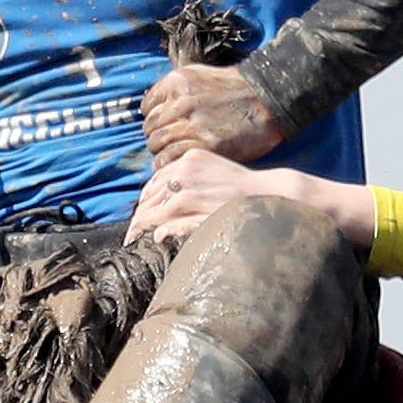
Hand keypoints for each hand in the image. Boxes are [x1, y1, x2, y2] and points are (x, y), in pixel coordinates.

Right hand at [130, 149, 272, 242]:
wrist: (262, 190)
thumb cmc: (239, 215)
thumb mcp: (210, 227)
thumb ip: (182, 229)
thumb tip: (157, 235)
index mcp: (185, 200)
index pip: (151, 216)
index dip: (137, 230)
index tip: (130, 241)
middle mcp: (184, 178)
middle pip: (150, 199)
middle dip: (140, 217)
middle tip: (134, 231)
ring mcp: (188, 163)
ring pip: (156, 182)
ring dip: (147, 199)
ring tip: (143, 214)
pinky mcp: (195, 154)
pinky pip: (168, 168)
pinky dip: (159, 181)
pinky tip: (157, 192)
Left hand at [130, 152, 380, 251]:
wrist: (271, 194)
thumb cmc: (244, 189)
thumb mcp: (214, 173)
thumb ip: (190, 182)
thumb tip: (165, 202)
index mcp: (189, 160)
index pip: (155, 181)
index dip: (145, 201)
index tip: (140, 215)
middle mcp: (186, 172)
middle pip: (150, 198)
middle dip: (139, 217)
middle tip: (131, 235)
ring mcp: (192, 193)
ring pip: (156, 213)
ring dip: (143, 228)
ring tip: (136, 242)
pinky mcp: (200, 212)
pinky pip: (173, 225)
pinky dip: (162, 232)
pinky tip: (158, 239)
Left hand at [140, 62, 282, 162]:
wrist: (268, 100)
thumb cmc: (235, 90)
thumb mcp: (199, 77)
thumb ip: (175, 90)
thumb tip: (155, 108)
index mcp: (177, 83)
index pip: (147, 107)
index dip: (154, 119)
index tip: (163, 126)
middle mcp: (180, 103)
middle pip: (150, 127)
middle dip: (157, 136)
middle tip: (168, 143)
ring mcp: (191, 125)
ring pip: (157, 144)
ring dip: (162, 151)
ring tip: (172, 155)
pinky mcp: (203, 146)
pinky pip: (169, 159)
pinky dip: (167, 164)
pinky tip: (174, 164)